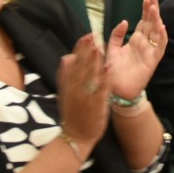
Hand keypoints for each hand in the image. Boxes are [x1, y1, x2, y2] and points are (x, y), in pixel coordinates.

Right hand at [56, 32, 109, 150]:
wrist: (75, 136)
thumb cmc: (72, 114)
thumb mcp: (64, 94)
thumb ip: (65, 75)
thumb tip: (67, 57)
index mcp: (68, 85)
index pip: (73, 62)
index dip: (79, 49)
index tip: (86, 36)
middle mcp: (75, 89)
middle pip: (81, 66)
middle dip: (87, 51)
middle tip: (93, 36)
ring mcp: (85, 96)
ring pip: (89, 75)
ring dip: (94, 61)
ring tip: (98, 46)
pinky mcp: (96, 104)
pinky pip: (101, 88)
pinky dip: (105, 77)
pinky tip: (109, 66)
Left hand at [104, 0, 168, 99]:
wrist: (116, 89)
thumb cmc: (113, 71)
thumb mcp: (111, 49)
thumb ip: (117, 35)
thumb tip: (125, 21)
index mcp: (135, 40)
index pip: (143, 22)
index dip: (145, 10)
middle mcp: (144, 43)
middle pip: (152, 23)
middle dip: (153, 10)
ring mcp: (149, 51)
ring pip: (157, 32)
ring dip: (157, 20)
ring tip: (155, 9)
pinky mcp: (153, 60)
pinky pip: (160, 47)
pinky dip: (162, 37)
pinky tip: (161, 27)